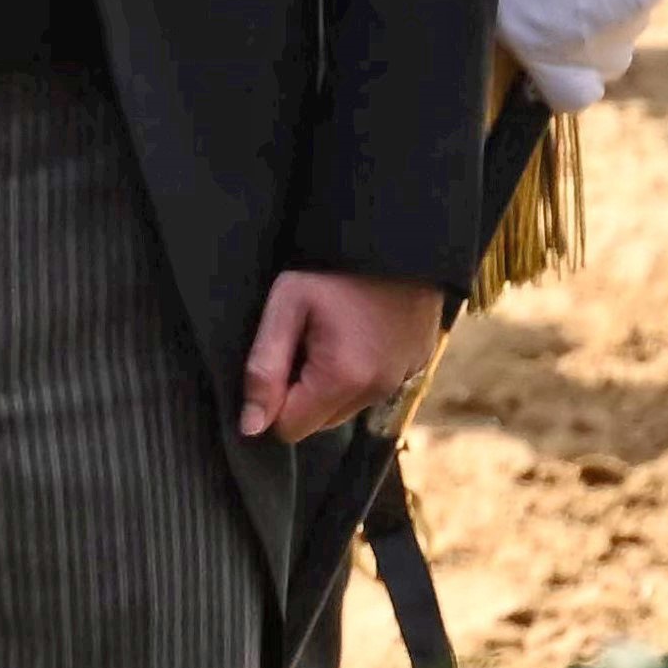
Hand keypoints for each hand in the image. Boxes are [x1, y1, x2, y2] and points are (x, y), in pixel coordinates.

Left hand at [241, 268, 446, 441]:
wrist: (395, 238)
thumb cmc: (333, 269)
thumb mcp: (286, 306)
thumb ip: (264, 368)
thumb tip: (251, 427)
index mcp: (342, 378)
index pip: (290, 429)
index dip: (273, 401)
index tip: (279, 360)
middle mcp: (377, 390)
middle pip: (318, 424)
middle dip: (302, 394)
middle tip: (304, 342)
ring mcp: (402, 381)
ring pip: (345, 409)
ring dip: (330, 386)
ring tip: (331, 336)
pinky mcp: (417, 367)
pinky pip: (374, 390)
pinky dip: (359, 375)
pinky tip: (357, 337)